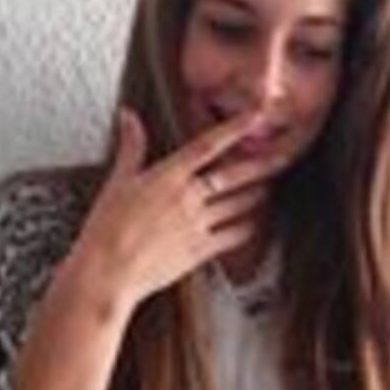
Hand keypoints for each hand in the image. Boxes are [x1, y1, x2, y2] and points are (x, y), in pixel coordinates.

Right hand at [72, 105, 288, 308]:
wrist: (107, 273)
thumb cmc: (106, 229)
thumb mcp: (117, 182)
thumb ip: (130, 147)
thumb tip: (128, 116)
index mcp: (168, 177)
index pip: (208, 145)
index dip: (235, 128)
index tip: (255, 116)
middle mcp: (189, 198)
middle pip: (234, 176)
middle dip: (262, 165)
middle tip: (283, 157)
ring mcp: (197, 225)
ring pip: (238, 205)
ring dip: (256, 195)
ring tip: (268, 188)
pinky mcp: (199, 251)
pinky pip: (233, 236)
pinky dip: (246, 228)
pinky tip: (254, 224)